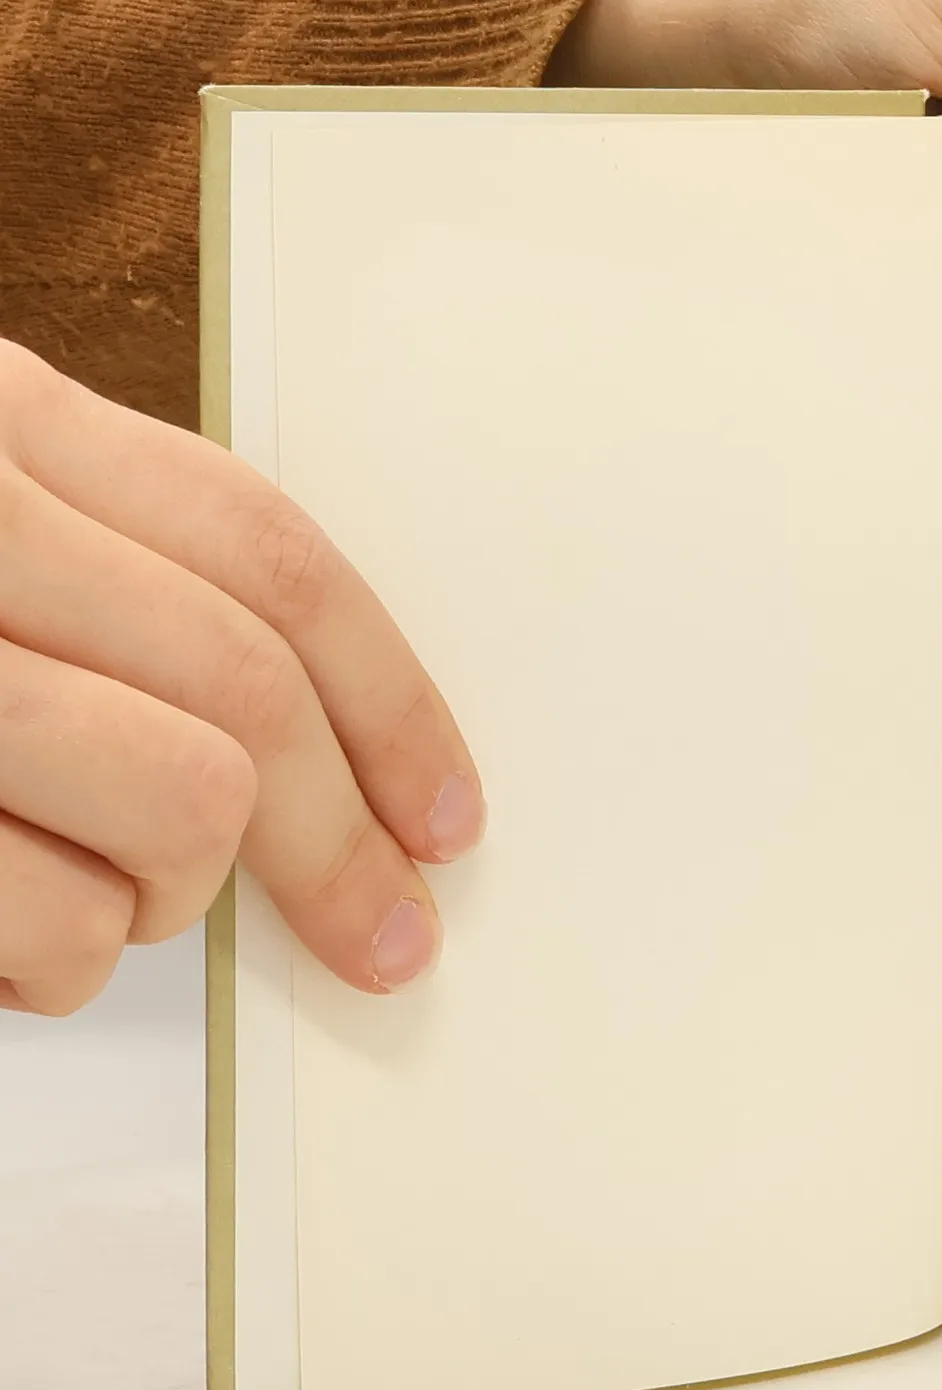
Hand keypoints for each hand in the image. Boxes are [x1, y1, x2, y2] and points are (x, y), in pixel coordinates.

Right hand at [0, 344, 482, 1015]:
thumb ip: (124, 589)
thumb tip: (325, 742)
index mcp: (6, 424)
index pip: (266, 554)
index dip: (390, 697)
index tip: (450, 810)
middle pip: (249, 690)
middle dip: (340, 841)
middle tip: (386, 936)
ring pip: (181, 803)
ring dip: (170, 897)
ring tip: (101, 903)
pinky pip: (54, 920)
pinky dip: (57, 965)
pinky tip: (12, 935)